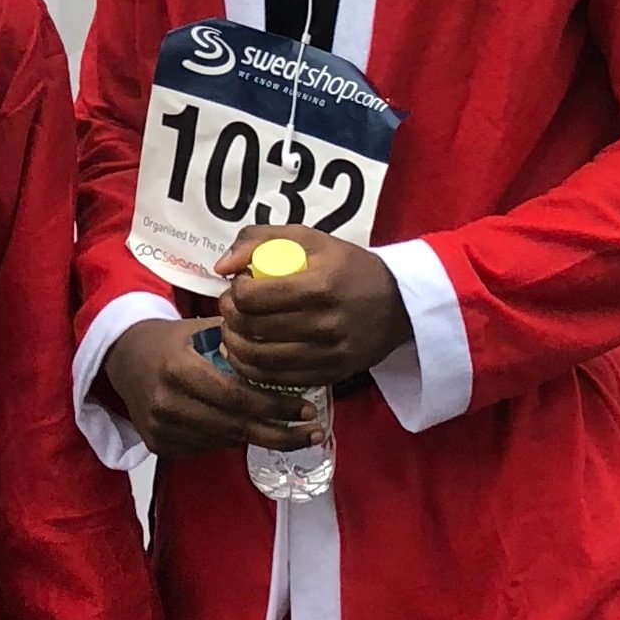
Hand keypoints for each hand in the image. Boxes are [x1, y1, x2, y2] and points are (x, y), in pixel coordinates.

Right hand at [101, 312, 306, 458]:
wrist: (122, 358)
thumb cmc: (170, 340)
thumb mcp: (201, 328)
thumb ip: (240, 340)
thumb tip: (289, 349)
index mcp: (178, 369)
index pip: (236, 396)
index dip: (274, 407)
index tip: (306, 409)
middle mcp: (166, 402)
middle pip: (234, 426)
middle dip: (279, 432)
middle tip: (311, 431)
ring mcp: (159, 428)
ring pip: (223, 441)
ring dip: (258, 437)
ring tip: (291, 433)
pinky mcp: (157, 444)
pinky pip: (206, 447)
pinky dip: (231, 440)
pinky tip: (250, 430)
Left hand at [216, 231, 412, 388]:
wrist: (398, 304)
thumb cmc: (346, 266)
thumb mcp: (309, 239)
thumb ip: (259, 239)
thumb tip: (221, 267)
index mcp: (321, 284)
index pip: (254, 297)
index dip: (236, 291)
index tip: (240, 284)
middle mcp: (326, 322)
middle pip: (254, 328)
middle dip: (230, 316)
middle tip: (231, 307)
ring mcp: (329, 353)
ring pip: (260, 359)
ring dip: (235, 344)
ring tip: (234, 330)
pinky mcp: (330, 375)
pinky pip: (277, 380)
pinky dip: (251, 369)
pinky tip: (245, 354)